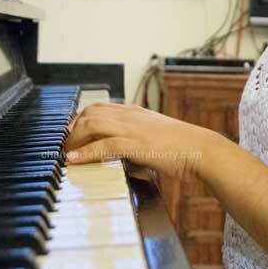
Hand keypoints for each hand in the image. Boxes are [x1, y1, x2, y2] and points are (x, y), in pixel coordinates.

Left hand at [64, 102, 215, 179]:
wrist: (202, 149)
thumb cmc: (183, 148)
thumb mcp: (155, 140)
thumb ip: (136, 146)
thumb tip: (123, 161)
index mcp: (135, 112)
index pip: (99, 107)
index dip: (80, 119)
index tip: (72, 132)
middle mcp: (130, 116)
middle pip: (90, 113)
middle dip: (73, 129)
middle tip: (66, 145)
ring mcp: (132, 128)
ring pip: (92, 124)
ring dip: (75, 140)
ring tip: (68, 153)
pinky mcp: (135, 144)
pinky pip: (103, 145)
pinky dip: (85, 152)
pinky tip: (74, 160)